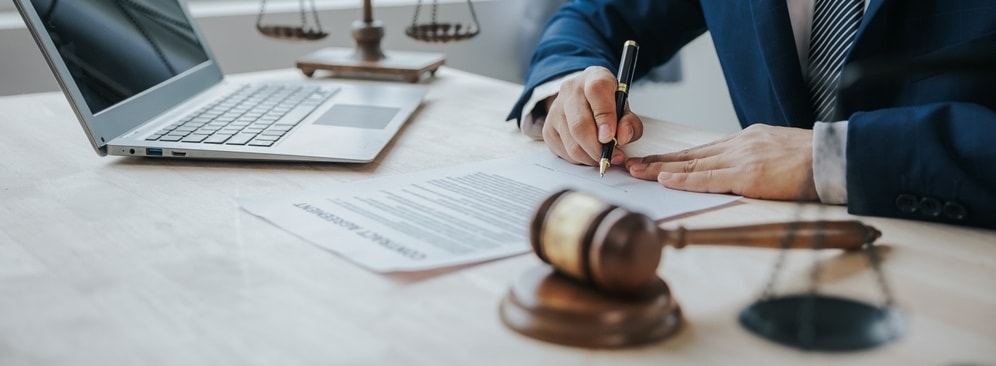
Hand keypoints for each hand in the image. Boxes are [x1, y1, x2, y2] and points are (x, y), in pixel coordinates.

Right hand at [542, 66, 643, 164]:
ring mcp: (556, 109)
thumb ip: (629, 121)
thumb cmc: (606, 102)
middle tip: (612, 156)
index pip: (597, 92)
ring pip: (572, 143)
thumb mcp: (625, 106)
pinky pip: (563, 151)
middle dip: (598, 148)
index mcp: (594, 78)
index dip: (605, 117)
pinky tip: (588, 153)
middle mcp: (571, 90)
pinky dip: (579, 159)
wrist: (583, 95)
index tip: (611, 137)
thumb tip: (622, 137)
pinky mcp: (548, 128)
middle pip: (580, 125)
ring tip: (602, 155)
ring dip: (590, 157)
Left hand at [624, 124, 818, 200]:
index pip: (701, 151)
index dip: (673, 157)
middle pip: (689, 154)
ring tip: (637, 172)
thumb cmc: (809, 161)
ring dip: (661, 169)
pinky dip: (684, 179)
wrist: (833, 159)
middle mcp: (737, 145)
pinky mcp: (747, 175)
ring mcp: (741, 159)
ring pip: (692, 164)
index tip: (651, 161)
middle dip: (658, 160)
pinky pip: (708, 178)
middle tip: (631, 164)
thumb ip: (752, 159)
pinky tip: (665, 179)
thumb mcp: (774, 151)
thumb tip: (736, 172)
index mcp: (744, 141)